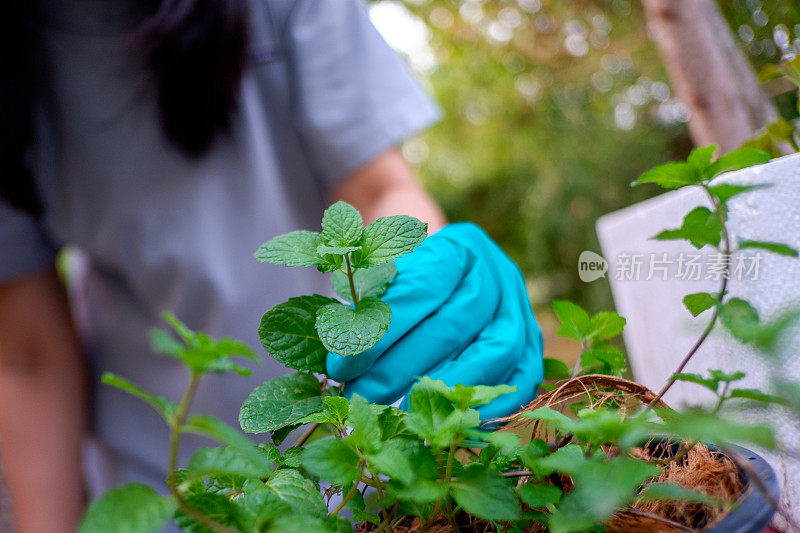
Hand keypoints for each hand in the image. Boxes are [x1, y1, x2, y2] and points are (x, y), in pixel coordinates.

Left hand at [326, 223, 543, 419]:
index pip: (420, 287)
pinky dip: (491, 405)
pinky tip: (452, 422)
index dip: (380, 329)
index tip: (340, 363)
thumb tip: (344, 351)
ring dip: (444, 387)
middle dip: (400, 366)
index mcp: (459, 246)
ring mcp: (521, 309)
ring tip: (397, 411)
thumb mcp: (384, 272)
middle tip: (360, 394)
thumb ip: (368, 302)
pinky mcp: (533, 344)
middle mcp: (497, 273)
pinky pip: (523, 378)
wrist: (450, 271)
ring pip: (494, 351)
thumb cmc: (408, 276)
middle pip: (453, 324)